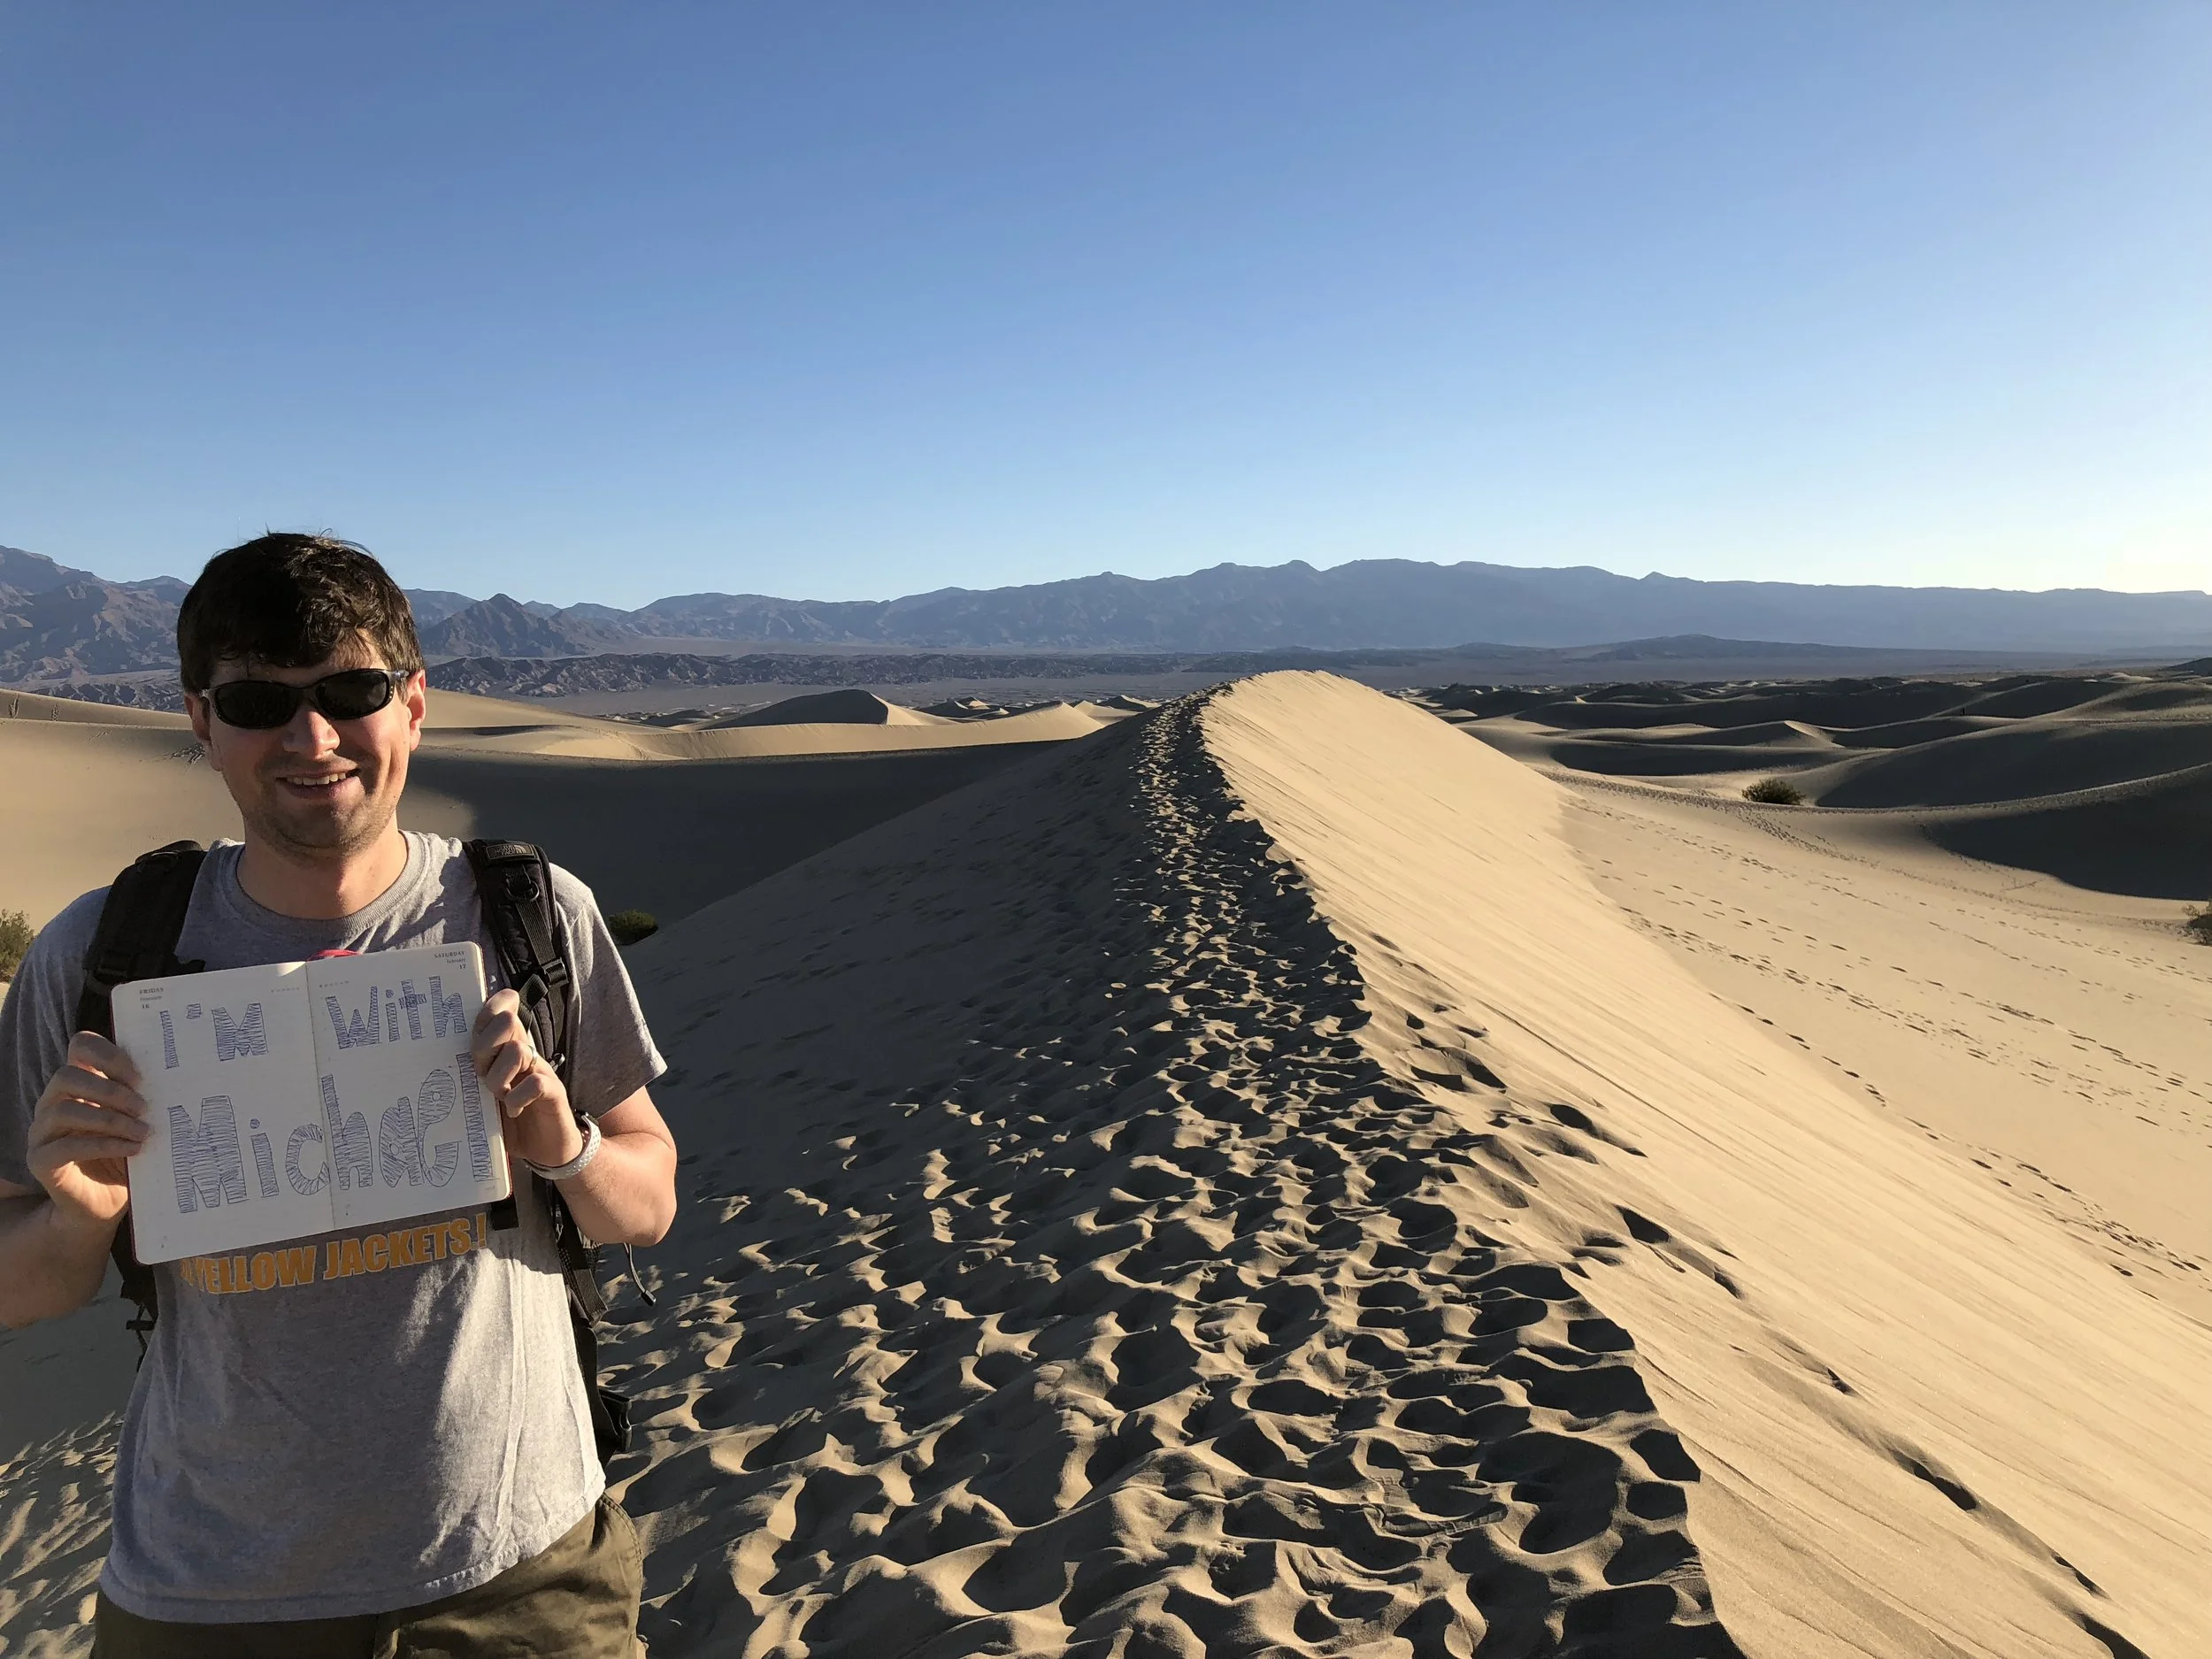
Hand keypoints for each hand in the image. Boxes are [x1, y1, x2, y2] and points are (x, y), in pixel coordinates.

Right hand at [29, 1032, 147, 1233]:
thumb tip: (179, 1075)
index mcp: (78, 1084)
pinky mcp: (40, 1161)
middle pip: (67, 1075)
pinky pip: (65, 1147)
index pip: (80, 1047)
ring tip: (142, 1131)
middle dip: (109, 1088)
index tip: (140, 1076)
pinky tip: (131, 1149)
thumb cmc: (126, 1154)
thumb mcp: (138, 1121)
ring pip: (63, 1110)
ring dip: (109, 1119)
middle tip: (143, 1106)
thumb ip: (144, 1097)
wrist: (106, 1204)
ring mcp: (42, 1132)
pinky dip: (103, 1145)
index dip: (108, 1055)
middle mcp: (53, 1102)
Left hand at [471, 989, 583, 1170]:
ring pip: (518, 1050)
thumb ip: (471, 1080)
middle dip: (484, 1047)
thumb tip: (428, 1070)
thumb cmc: (512, 1122)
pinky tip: (514, 1110)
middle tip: (480, 1074)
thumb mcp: (486, 1099)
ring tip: (498, 1097)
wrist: (548, 1150)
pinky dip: (518, 1098)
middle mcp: (526, 1054)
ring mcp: (541, 1071)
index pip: (500, 1012)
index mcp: (508, 1050)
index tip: (479, 1025)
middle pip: (506, 1023)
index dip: (490, 1008)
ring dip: (499, 1077)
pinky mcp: (554, 1092)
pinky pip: (535, 1082)